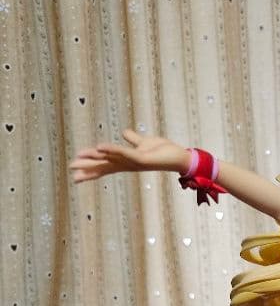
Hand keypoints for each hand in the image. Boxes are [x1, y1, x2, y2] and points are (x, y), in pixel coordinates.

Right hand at [69, 129, 188, 182]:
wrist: (180, 157)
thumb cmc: (164, 151)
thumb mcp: (145, 142)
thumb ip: (134, 139)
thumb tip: (124, 132)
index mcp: (126, 161)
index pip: (106, 164)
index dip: (91, 166)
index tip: (76, 170)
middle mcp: (128, 164)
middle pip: (104, 166)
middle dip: (88, 169)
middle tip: (72, 172)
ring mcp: (134, 163)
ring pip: (110, 160)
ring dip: (94, 159)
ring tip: (78, 159)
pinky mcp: (142, 159)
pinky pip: (124, 153)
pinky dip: (112, 150)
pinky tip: (99, 147)